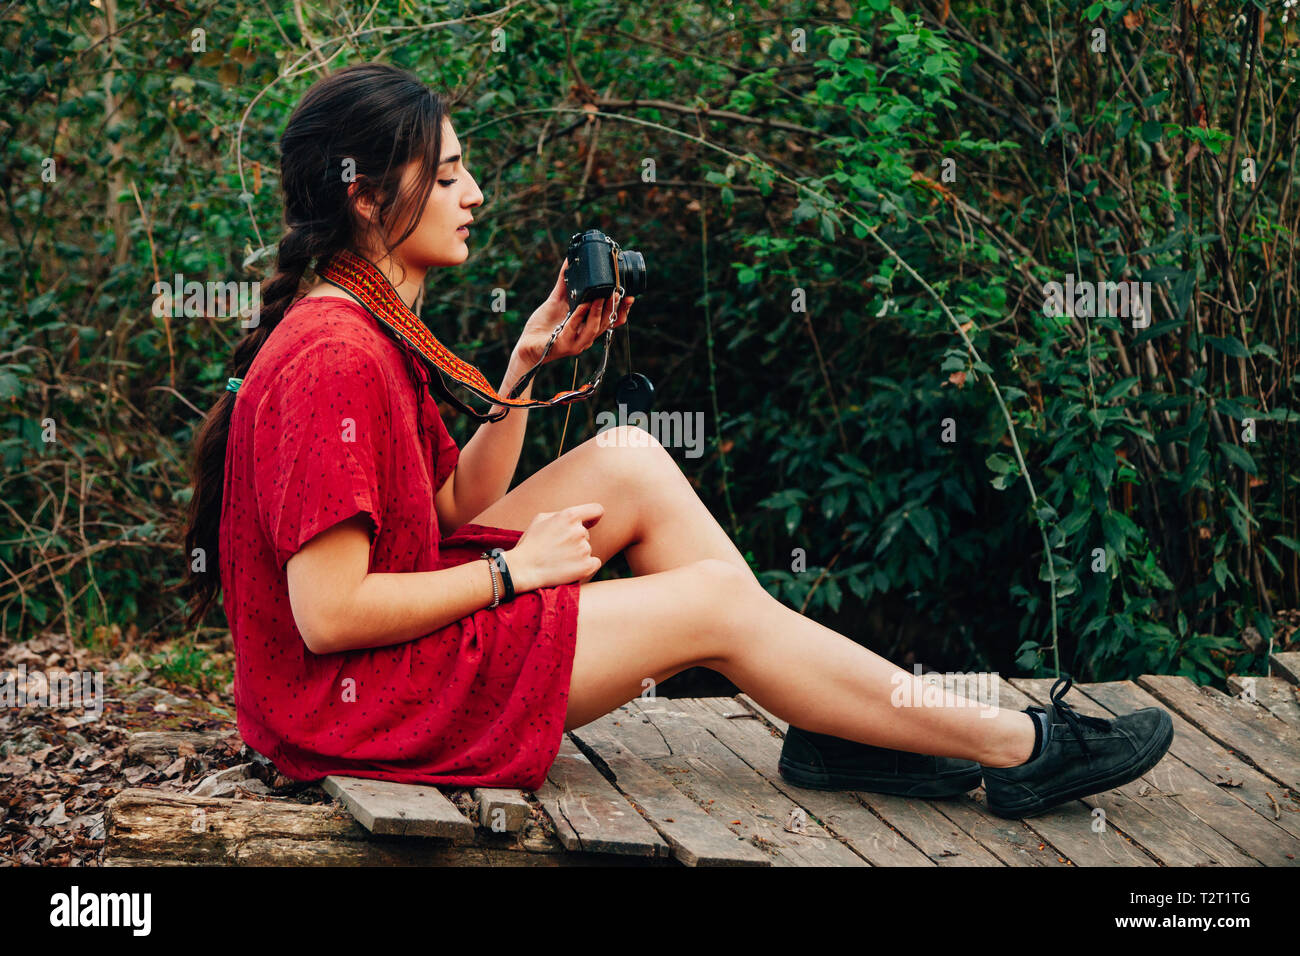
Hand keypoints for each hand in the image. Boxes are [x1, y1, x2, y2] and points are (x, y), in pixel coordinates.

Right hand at [503, 503, 604, 591]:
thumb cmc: (530, 543)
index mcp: (569, 516)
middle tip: (557, 548)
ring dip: (577, 553)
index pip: (596, 510)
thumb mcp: (540, 519)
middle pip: (586, 533)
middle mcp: (579, 531)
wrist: (522, 569)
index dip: (594, 516)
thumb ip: (562, 514)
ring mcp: (584, 549)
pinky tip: (571, 568)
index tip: (591, 522)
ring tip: (558, 559)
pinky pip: (595, 563)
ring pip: (587, 549)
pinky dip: (586, 565)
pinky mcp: (586, 566)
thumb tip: (579, 517)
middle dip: (575, 539)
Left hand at [515, 259, 633, 366]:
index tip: (630, 296)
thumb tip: (569, 261)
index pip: (612, 320)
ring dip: (598, 312)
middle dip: (613, 307)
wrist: (527, 344)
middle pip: (606, 322)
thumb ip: (565, 283)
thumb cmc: (544, 325)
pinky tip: (580, 306)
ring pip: (594, 328)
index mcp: (589, 326)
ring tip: (600, 297)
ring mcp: (576, 343)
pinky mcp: (564, 346)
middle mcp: (586, 336)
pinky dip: (578, 317)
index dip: (623, 310)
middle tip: (616, 292)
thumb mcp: (557, 301)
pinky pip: (573, 330)